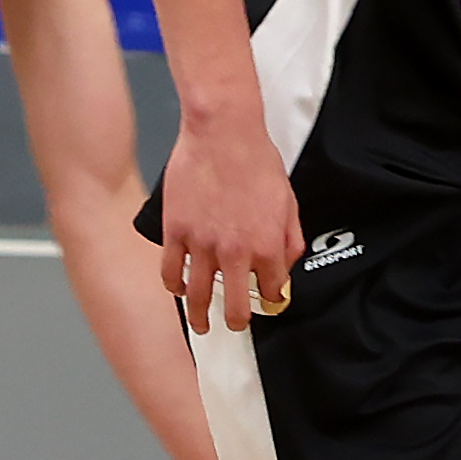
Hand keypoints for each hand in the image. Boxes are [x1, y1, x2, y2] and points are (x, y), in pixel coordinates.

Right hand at [155, 120, 301, 335]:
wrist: (223, 134)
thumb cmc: (258, 161)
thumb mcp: (288, 202)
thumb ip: (289, 240)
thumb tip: (285, 268)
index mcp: (266, 246)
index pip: (272, 292)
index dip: (271, 299)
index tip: (266, 300)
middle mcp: (234, 253)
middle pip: (236, 308)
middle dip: (237, 322)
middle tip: (234, 324)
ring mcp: (201, 245)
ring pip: (198, 297)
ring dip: (200, 317)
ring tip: (201, 325)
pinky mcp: (175, 232)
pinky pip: (171, 271)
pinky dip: (175, 286)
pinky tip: (180, 289)